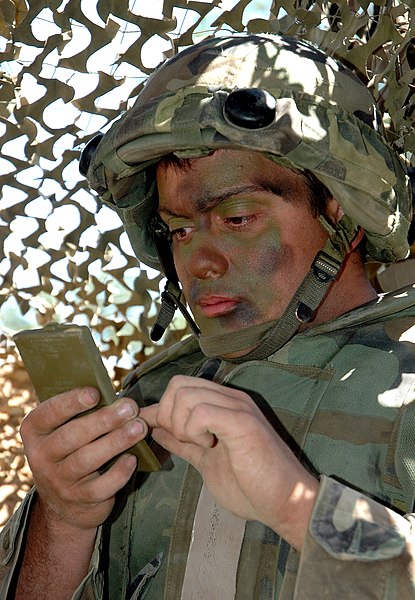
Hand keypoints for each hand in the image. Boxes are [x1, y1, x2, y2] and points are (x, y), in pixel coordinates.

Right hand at [20, 387, 146, 531]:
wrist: (63, 501)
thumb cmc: (71, 448)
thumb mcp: (64, 429)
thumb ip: (80, 412)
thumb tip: (113, 395)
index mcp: (35, 430)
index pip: (49, 413)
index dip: (72, 402)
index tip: (95, 393)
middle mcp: (41, 456)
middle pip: (72, 436)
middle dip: (104, 420)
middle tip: (130, 407)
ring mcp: (59, 481)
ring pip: (87, 459)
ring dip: (116, 441)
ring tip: (139, 427)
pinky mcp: (78, 500)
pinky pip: (100, 486)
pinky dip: (118, 472)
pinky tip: (133, 458)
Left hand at [141, 375, 318, 549]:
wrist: (286, 502)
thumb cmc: (250, 485)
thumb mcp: (206, 460)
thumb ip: (183, 442)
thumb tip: (156, 428)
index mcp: (223, 404)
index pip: (180, 386)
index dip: (161, 409)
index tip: (156, 432)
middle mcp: (230, 398)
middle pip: (178, 385)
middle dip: (167, 415)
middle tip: (182, 440)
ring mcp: (237, 407)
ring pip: (186, 396)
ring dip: (181, 425)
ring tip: (200, 445)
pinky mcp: (241, 421)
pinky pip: (201, 412)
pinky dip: (194, 431)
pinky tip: (208, 447)